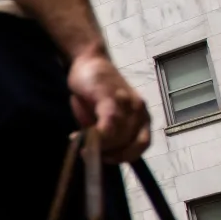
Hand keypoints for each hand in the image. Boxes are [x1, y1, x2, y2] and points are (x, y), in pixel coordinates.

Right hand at [66, 49, 150, 163]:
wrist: (89, 60)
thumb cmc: (96, 89)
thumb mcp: (104, 117)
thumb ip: (107, 134)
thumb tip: (98, 154)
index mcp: (142, 117)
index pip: (141, 146)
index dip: (124, 157)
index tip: (105, 159)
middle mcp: (141, 111)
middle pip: (128, 145)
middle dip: (108, 153)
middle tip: (87, 151)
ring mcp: (127, 104)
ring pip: (118, 138)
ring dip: (97, 145)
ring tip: (78, 139)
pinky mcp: (110, 97)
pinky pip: (109, 124)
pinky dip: (98, 136)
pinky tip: (80, 136)